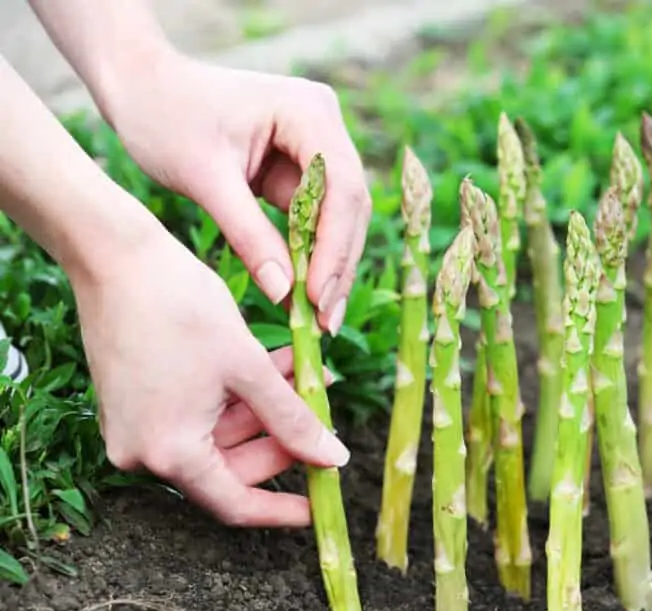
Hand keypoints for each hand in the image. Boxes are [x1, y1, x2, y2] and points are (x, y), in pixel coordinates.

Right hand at [71, 214, 350, 526]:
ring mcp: (136, 427)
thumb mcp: (247, 367)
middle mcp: (143, 451)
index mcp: (169, 452)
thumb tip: (334, 460)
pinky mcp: (135, 402)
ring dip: (267, 409)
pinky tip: (276, 365)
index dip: (282, 510)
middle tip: (325, 412)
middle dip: (283, 439)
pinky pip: (199, 414)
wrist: (114, 255)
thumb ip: (293, 419)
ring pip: (220, 434)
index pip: (235, 503)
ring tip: (310, 373)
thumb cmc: (179, 306)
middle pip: (230, 467)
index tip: (321, 507)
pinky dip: (238, 396)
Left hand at [101, 51, 370, 334]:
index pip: (340, 187)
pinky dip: (309, 253)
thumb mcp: (205, 179)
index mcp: (307, 111)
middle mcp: (323, 123)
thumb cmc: (164, 118)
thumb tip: (285, 294)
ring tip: (318, 318)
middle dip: (337, 263)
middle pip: (350, 204)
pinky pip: (315, 217)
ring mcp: (316, 144)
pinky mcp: (301, 165)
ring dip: (328, 265)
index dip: (335, 246)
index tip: (317, 295)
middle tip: (325, 320)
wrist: (139, 87)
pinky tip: (303, 294)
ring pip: (339, 215)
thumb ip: (249, 235)